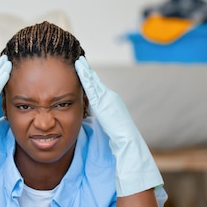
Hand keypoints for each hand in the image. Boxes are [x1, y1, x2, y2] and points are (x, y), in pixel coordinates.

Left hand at [75, 56, 155, 195]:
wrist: (128, 146)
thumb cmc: (118, 142)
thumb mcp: (107, 128)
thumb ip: (101, 121)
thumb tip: (90, 121)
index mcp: (110, 106)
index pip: (97, 91)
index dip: (90, 81)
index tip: (81, 72)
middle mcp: (110, 99)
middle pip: (95, 83)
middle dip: (87, 72)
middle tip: (78, 60)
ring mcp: (108, 99)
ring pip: (94, 81)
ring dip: (86, 70)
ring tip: (77, 60)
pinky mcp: (105, 101)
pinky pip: (93, 85)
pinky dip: (86, 75)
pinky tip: (79, 67)